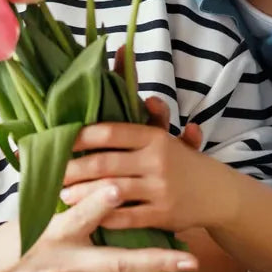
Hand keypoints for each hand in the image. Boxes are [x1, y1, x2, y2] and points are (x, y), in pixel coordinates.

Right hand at [0, 186, 198, 271]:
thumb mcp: (29, 216)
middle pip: (118, 263)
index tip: (121, 186)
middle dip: (157, 261)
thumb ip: (63, 199)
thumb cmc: (5, 246)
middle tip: (191, 258)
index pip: (81, 215)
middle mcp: (70, 266)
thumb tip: (87, 170)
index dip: (100, 200)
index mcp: (56, 234)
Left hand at [59, 112, 239, 232]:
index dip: (80, 137)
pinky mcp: (164, 215)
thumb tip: (125, 54)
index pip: (110, 132)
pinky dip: (104, 217)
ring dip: (82, 194)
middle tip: (51, 173)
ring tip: (62, 195)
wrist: (220, 194)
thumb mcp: (166, 136)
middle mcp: (157, 160)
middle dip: (73, 169)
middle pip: (104, 163)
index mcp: (154, 137)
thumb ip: (139, 111)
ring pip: (111, 190)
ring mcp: (160, 188)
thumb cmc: (183, 162)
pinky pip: (126, 217)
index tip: (57, 140)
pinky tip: (87, 216)